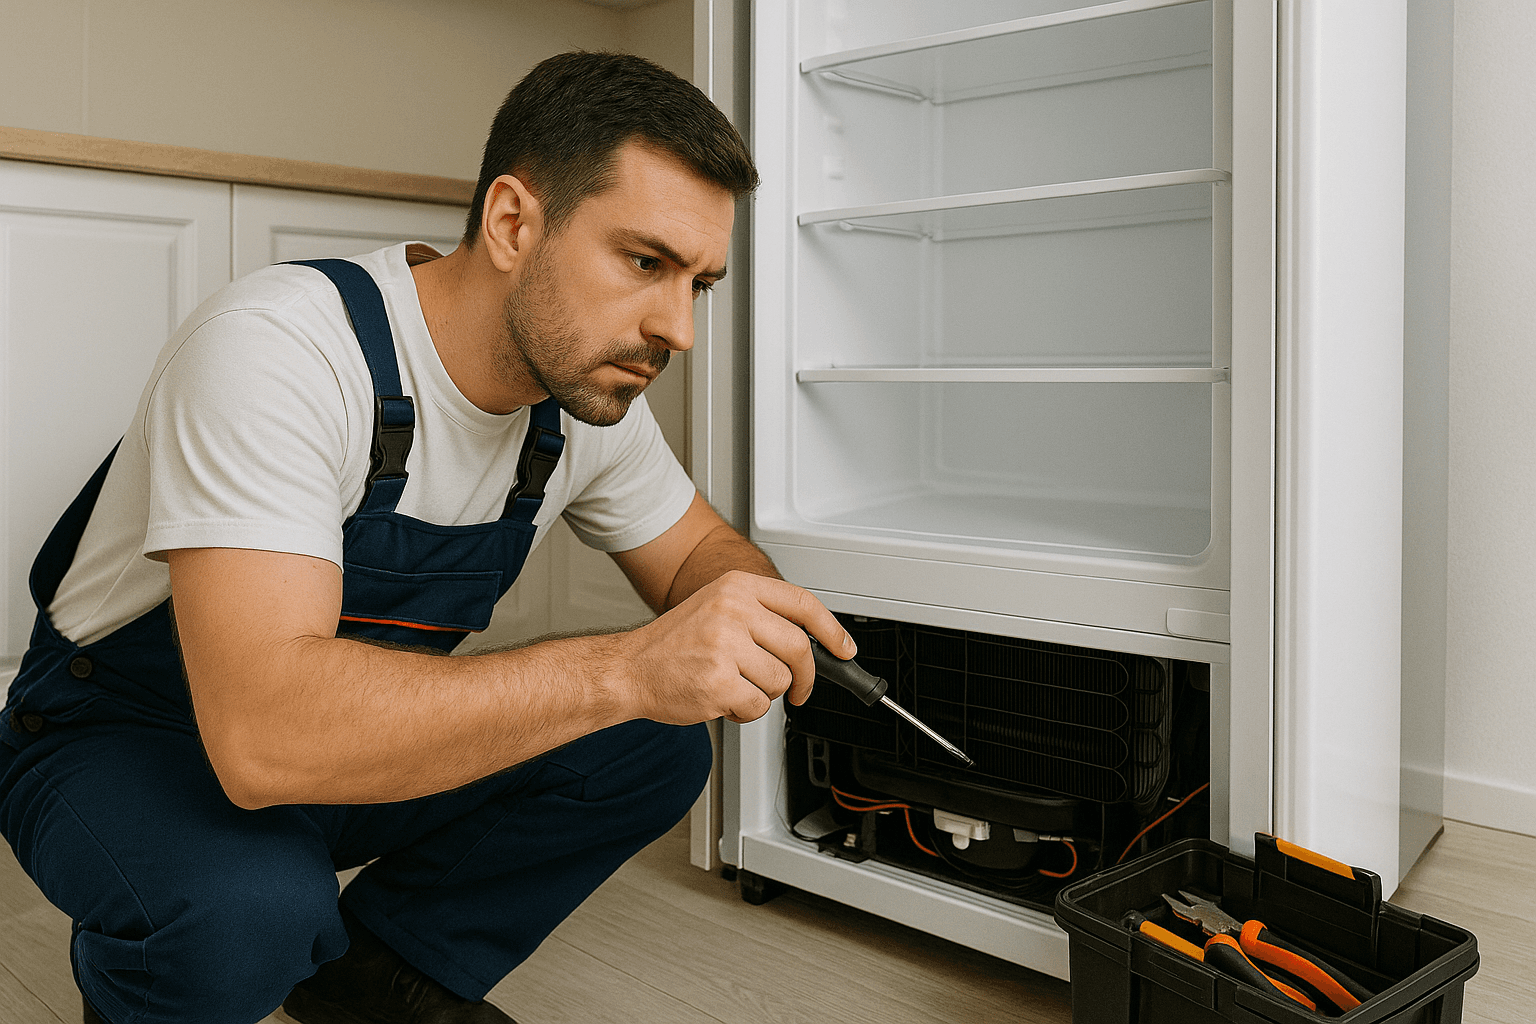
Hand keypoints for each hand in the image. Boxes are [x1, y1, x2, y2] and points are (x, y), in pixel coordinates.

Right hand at [613, 570, 853, 724]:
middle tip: (797, 690)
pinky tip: (722, 700)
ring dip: (762, 694)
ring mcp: (725, 646)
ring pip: (779, 682)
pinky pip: (757, 708)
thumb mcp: (717, 608)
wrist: (629, 669)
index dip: (831, 630)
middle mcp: (732, 610)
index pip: (802, 604)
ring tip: (733, 685)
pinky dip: (744, 713)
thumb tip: (810, 641)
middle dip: (803, 677)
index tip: (844, 649)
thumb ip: (760, 617)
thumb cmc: (673, 644)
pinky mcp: (718, 683)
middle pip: (798, 649)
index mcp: (737, 588)